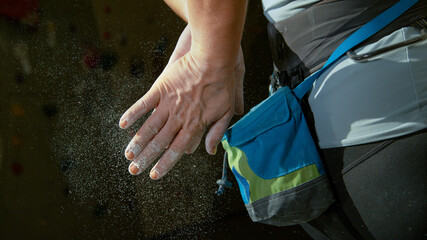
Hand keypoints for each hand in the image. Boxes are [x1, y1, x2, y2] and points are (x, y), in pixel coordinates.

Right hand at [119, 26, 243, 179]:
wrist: (213, 59)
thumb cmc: (222, 85)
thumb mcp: (225, 112)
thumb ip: (216, 132)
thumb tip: (210, 151)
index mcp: (194, 125)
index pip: (176, 151)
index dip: (164, 164)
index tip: (154, 175)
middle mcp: (179, 118)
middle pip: (159, 143)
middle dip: (145, 159)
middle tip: (133, 171)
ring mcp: (168, 104)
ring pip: (149, 128)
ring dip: (137, 143)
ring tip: (127, 155)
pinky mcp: (161, 89)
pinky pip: (143, 104)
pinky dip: (132, 114)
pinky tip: (122, 124)